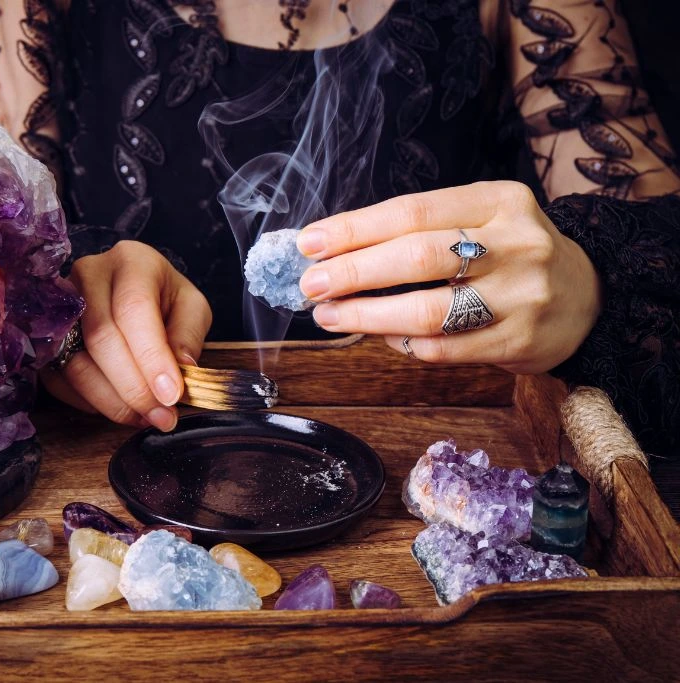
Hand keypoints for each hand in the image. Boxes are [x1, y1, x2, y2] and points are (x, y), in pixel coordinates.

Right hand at [42, 241, 211, 430]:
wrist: (131, 294)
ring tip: (144, 417)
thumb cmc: (163, 300)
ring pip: (77, 363)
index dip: (151, 356)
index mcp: (131, 261)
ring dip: (112, 401)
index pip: (133, 308)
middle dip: (133, 386)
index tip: (170, 394)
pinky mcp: (46, 337)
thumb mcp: (191, 307)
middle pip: (101, 337)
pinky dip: (91, 403)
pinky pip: (61, 379)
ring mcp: (59, 306)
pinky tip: (119, 408)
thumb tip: (181, 369)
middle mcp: (88, 276)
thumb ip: (189, 335)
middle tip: (161, 416)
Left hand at [296, 181, 601, 373]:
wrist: (588, 296)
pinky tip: (381, 335)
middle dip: (355, 271)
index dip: (355, 229)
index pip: (413, 211)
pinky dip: (403, 343)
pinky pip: (444, 348)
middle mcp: (516, 243)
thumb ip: (417, 232)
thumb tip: (333, 253)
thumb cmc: (508, 254)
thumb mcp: (479, 221)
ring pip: (429, 310)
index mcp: (499, 200)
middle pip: (418, 256)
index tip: (310, 243)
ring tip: (329, 315)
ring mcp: (522, 295)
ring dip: (368, 316)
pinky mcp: (520, 341)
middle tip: (311, 284)